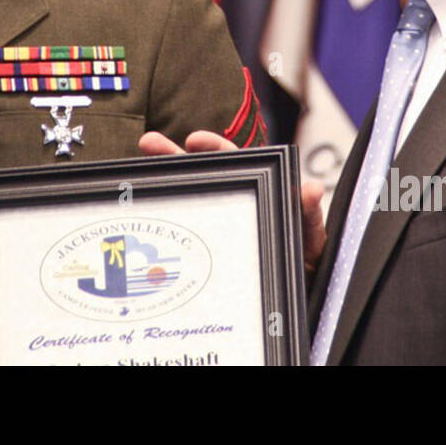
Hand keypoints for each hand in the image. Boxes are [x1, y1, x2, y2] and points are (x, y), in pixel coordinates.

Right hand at [141, 132, 328, 277]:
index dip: (214, 147)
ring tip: (135, 177)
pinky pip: (183, 238)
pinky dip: (163, 229)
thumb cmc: (306, 266)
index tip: (193, 139)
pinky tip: (144, 223)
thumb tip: (309, 188)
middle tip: (148, 142)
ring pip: (187, 202)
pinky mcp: (207, 252)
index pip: (235, 162)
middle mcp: (233, 206)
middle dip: (172, 156)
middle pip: (200, 175)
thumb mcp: (310, 240)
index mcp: (258, 194)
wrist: (294, 304)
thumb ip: (308, 215)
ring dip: (162, 188)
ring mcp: (218, 227)